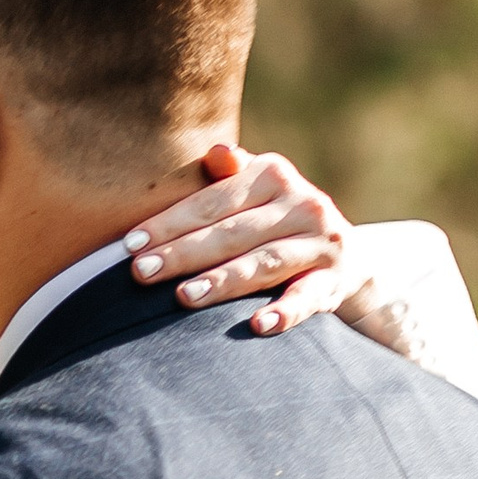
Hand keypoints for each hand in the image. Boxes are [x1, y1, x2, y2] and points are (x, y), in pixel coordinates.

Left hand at [122, 140, 357, 334]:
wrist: (346, 255)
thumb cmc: (277, 220)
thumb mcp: (257, 190)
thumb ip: (230, 174)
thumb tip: (214, 153)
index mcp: (273, 175)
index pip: (212, 201)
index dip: (170, 222)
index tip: (130, 244)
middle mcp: (302, 204)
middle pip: (232, 233)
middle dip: (183, 253)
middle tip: (140, 272)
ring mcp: (321, 243)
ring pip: (264, 263)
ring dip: (223, 281)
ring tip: (184, 296)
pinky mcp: (333, 281)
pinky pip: (307, 298)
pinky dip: (285, 312)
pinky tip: (259, 325)